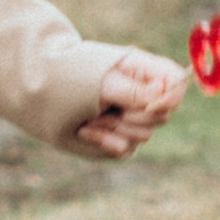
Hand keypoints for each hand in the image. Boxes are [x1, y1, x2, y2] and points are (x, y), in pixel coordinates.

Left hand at [72, 48, 188, 158]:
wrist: (43, 95)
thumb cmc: (71, 77)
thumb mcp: (101, 81)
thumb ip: (132, 90)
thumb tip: (162, 91)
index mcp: (143, 70)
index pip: (176, 82)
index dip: (170, 97)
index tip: (150, 105)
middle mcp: (143, 94)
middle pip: (162, 115)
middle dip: (132, 116)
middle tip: (104, 106)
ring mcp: (133, 118)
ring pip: (144, 135)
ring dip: (113, 128)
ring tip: (91, 115)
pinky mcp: (121, 138)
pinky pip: (126, 149)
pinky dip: (104, 141)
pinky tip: (86, 130)